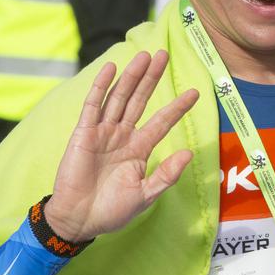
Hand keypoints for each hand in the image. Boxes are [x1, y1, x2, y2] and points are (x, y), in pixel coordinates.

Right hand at [44, 51, 198, 242]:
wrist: (79, 220)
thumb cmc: (111, 210)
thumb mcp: (145, 194)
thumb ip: (166, 174)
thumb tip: (189, 153)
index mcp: (139, 149)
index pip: (162, 122)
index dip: (177, 107)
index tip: (195, 92)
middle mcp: (122, 135)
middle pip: (140, 99)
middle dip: (152, 77)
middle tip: (164, 54)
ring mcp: (103, 132)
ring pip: (120, 97)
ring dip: (132, 76)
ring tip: (144, 56)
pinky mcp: (84, 133)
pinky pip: (94, 105)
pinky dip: (101, 86)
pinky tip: (111, 68)